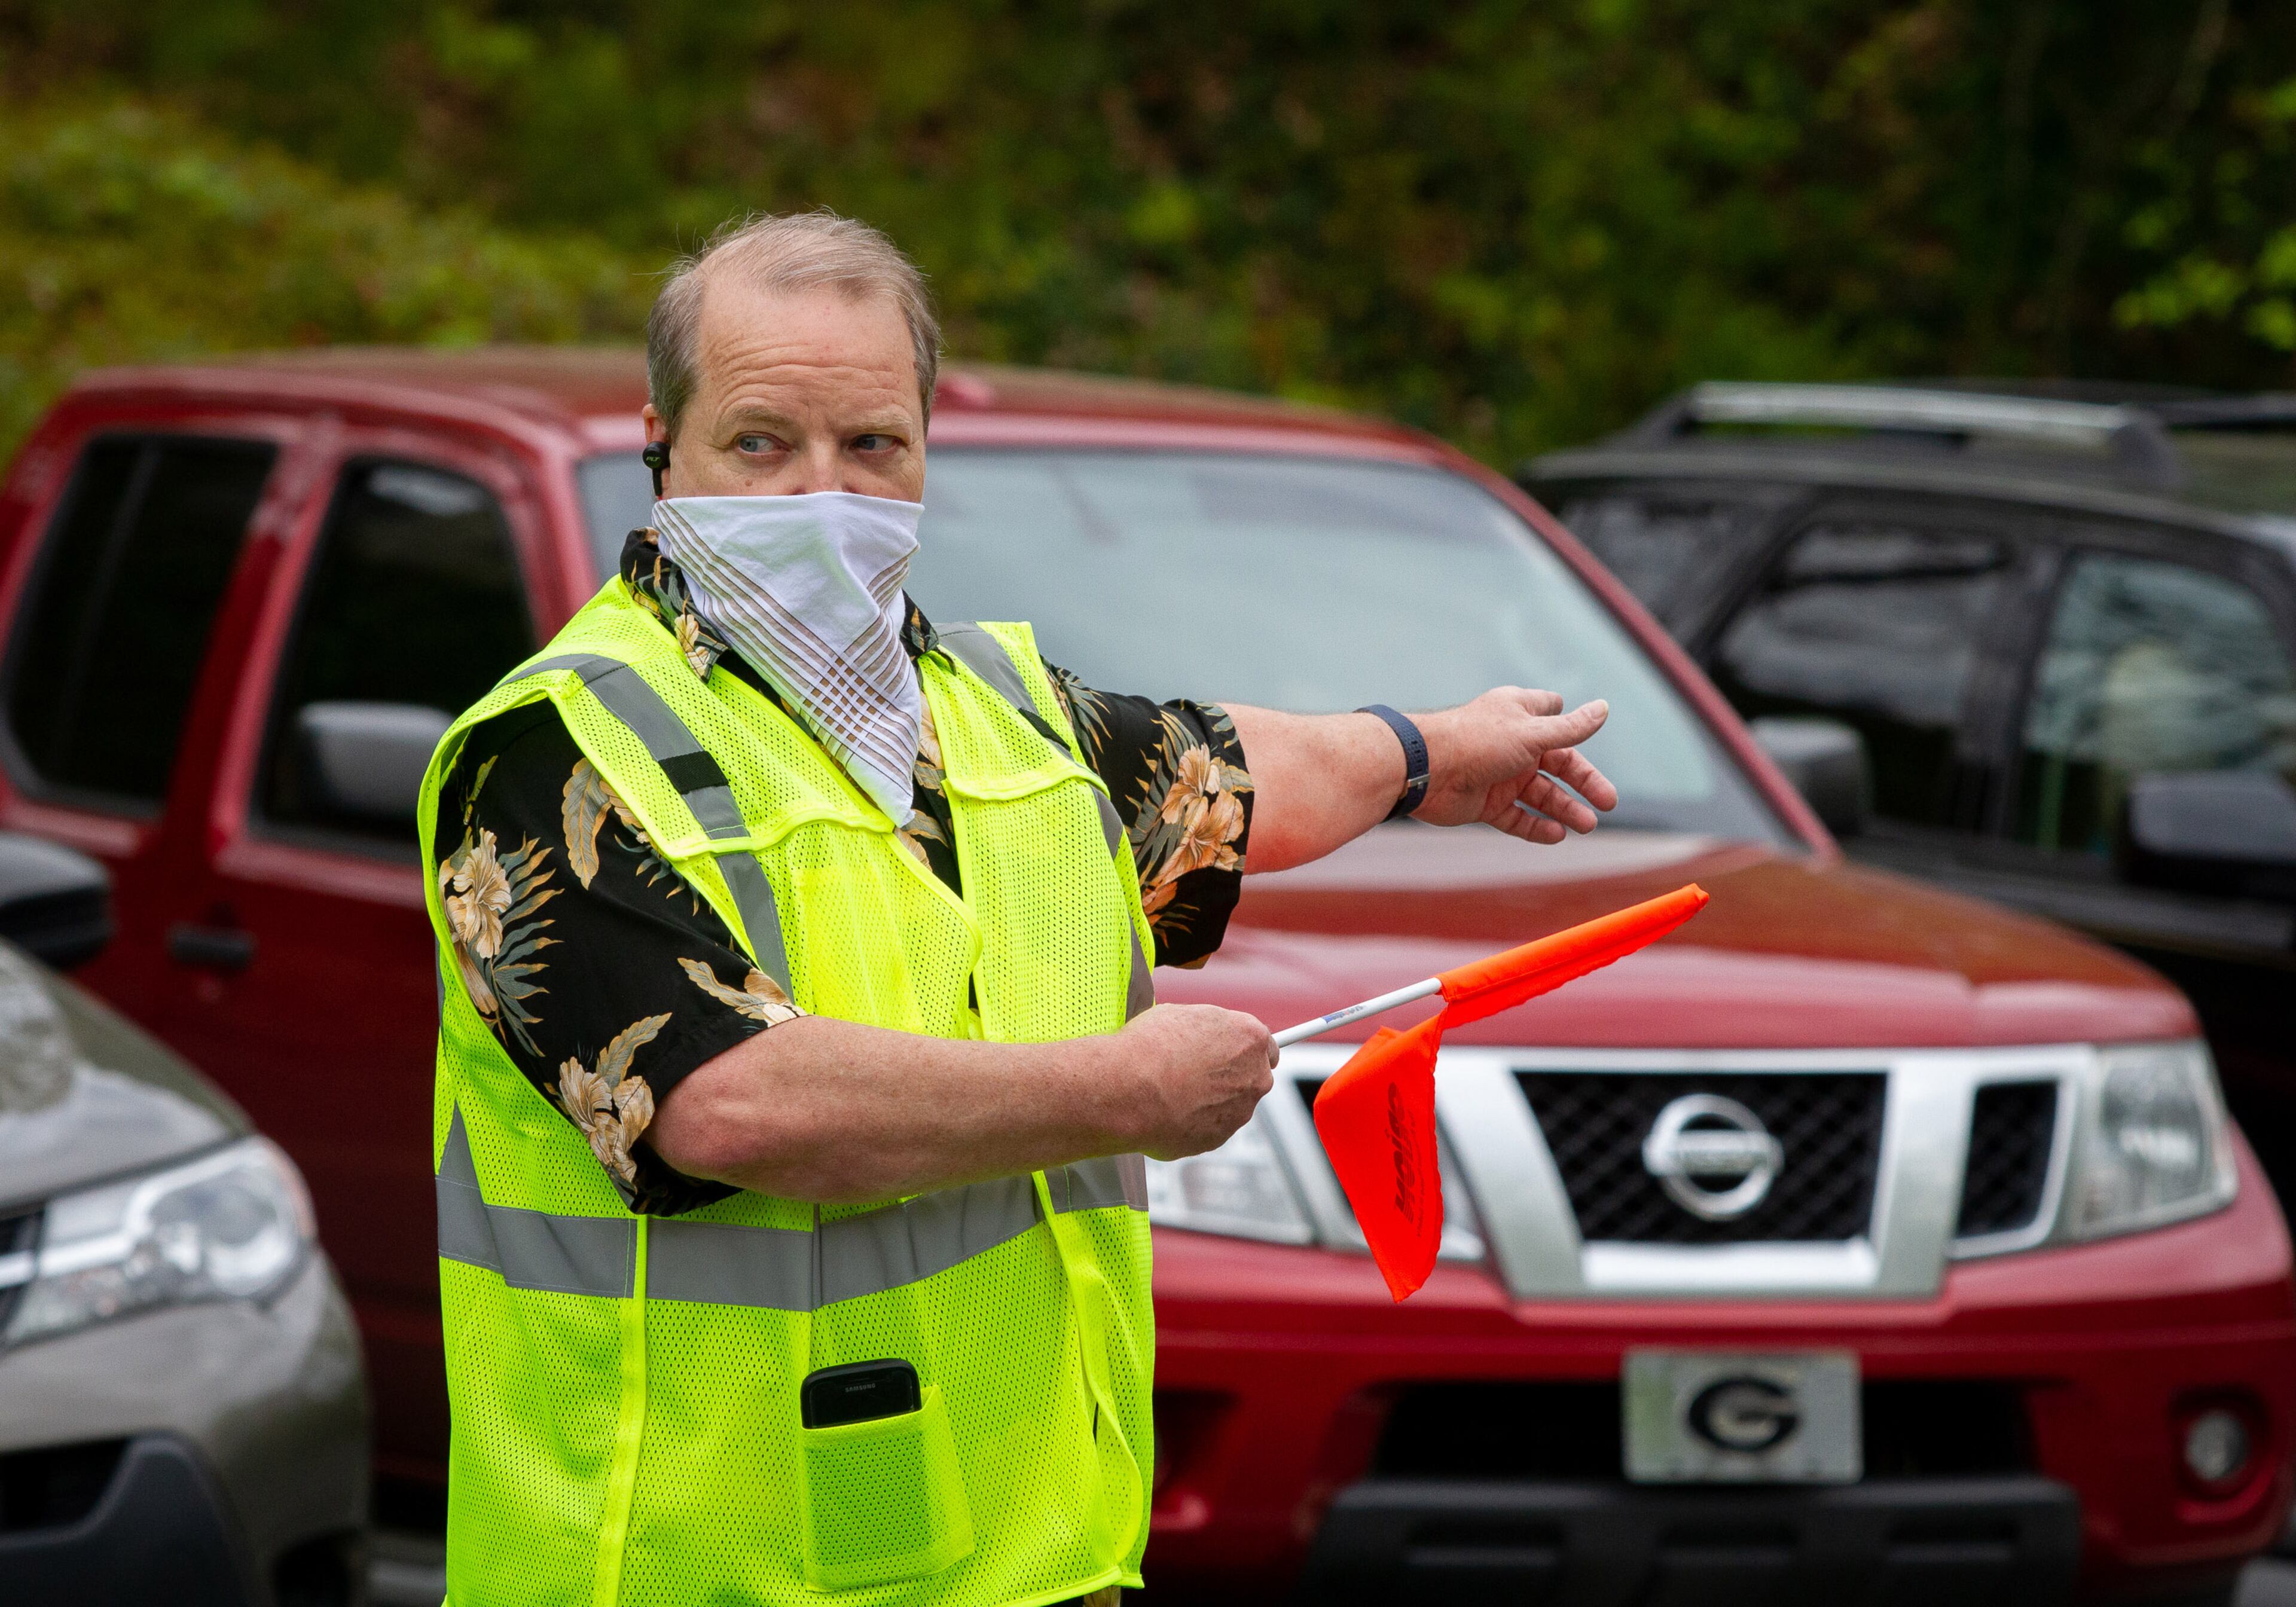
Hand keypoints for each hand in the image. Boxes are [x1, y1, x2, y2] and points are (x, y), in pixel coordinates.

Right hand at [1118, 1004, 1277, 1160]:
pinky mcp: (1220, 1138)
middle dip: (1229, 1077)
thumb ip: (1208, 1030)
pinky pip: (1212, 1128)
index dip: (1242, 1050)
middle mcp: (1254, 1076)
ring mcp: (1240, 1110)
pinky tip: (1169, 1111)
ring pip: (1231, 1105)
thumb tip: (1204, 1035)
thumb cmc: (1148, 1049)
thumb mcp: (1181, 1016)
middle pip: (1252, 1077)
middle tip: (1195, 1073)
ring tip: (1173, 1092)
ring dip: (1211, 1101)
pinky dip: (1195, 1122)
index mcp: (1249, 1038)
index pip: (1264, 1046)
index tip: (1230, 1054)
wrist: (1127, 1090)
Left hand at [1412, 688, 1617, 843]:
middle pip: (1557, 765)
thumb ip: (1570, 728)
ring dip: (1564, 809)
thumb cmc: (1477, 740)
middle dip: (1583, 783)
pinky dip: (1537, 827)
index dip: (1571, 726)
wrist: (1424, 770)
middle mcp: (1511, 744)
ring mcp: (1499, 775)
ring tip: (1587, 825)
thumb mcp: (1532, 733)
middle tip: (1607, 802)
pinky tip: (1557, 835)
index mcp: (1520, 716)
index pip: (1553, 715)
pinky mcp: (1485, 803)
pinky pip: (1517, 817)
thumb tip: (1604, 708)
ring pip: (1540, 794)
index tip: (1587, 736)